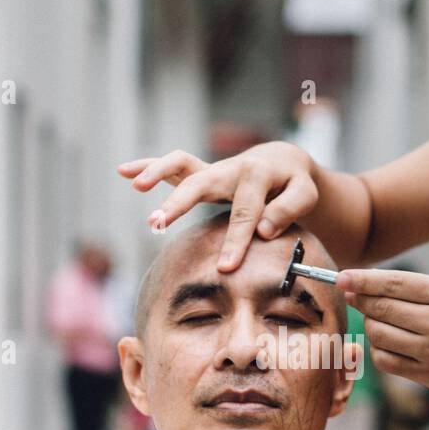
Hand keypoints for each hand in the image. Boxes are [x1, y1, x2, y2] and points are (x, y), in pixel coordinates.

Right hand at [117, 142, 318, 270]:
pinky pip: (171, 166)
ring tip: (136, 185)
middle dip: (179, 202)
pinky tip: (124, 171)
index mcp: (258, 174)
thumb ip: (288, 209)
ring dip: (156, 172)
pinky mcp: (200, 171)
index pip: (245, 212)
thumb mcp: (305, 194)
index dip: (236, 240)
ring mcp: (212, 168)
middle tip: (157, 223)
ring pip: (181, 164)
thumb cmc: (294, 184)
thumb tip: (264, 229)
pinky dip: (147, 165)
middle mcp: (230, 167)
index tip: (226, 268)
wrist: (282, 162)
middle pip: (202, 183)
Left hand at [336, 267, 428, 404]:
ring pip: (378, 333)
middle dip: (362, 301)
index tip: (341, 277)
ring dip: (370, 325)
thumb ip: (420, 289)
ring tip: (379, 320)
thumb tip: (367, 287)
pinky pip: (385, 360)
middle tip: (355, 297)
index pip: (393, 283)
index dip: (362, 280)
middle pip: (381, 308)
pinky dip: (378, 348)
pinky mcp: (426, 373)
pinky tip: (387, 342)